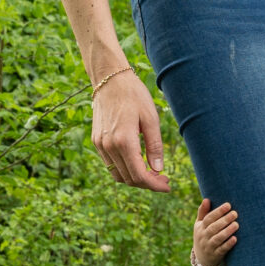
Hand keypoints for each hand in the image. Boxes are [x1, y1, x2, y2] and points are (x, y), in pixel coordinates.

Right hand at [91, 69, 169, 192]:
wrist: (110, 79)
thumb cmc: (134, 95)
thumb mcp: (151, 118)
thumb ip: (154, 146)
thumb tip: (158, 169)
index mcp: (124, 141)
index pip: (139, 175)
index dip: (154, 185)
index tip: (167, 186)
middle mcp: (109, 146)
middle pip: (128, 179)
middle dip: (147, 183)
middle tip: (163, 178)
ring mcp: (100, 145)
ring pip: (117, 174)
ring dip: (135, 178)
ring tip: (152, 172)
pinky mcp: (97, 141)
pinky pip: (110, 164)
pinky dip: (124, 169)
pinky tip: (137, 162)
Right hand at [192, 198, 238, 265]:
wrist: (202, 258)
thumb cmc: (203, 235)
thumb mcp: (200, 225)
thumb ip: (203, 212)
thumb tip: (207, 199)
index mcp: (200, 227)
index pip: (209, 218)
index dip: (218, 211)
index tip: (228, 205)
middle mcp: (203, 237)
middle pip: (213, 227)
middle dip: (224, 220)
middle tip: (235, 213)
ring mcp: (209, 246)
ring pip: (218, 238)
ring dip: (227, 231)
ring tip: (236, 224)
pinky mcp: (215, 255)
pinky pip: (221, 249)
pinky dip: (228, 244)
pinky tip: (235, 239)